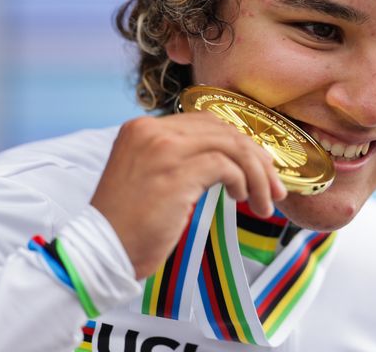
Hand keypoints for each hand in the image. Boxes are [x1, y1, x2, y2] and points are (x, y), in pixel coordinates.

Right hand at [90, 113, 286, 278]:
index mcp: (142, 127)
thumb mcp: (150, 176)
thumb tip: (230, 160)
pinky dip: (243, 181)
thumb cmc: (129, 223)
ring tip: (265, 201)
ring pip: (231, 146)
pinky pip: (226, 166)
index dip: (238, 142)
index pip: (206, 122)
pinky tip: (243, 199)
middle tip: (274, 186)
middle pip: (223, 130)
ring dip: (257, 175)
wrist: (101, 252)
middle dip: (256, 158)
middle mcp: (151, 131)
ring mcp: (162, 150)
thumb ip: (181, 158)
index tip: (259, 166)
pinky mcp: (175, 173)